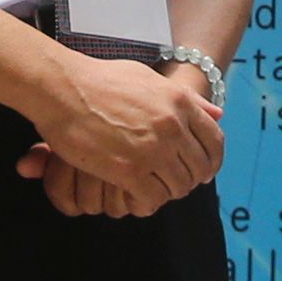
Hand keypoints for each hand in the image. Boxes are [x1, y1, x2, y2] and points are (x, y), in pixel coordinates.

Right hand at [28, 50, 220, 210]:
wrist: (63, 89)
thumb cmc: (100, 80)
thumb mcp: (148, 78)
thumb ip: (186, 99)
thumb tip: (218, 113)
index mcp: (179, 102)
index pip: (214, 142)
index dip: (210, 161)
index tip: (201, 170)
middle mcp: (172, 126)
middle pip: (198, 169)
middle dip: (187, 179)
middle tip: (169, 181)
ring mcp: (152, 149)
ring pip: (178, 187)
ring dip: (166, 191)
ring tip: (149, 187)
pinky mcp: (130, 170)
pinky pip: (153, 200)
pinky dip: (146, 202)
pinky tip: (133, 195)